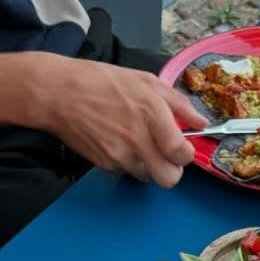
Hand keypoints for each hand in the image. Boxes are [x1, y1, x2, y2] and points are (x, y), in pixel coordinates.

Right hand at [38, 57, 204, 185]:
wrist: (59, 93)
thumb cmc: (101, 81)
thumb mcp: (145, 81)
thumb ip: (178, 103)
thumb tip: (201, 122)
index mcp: (151, 113)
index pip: (181, 153)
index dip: (186, 155)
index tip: (182, 147)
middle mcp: (137, 139)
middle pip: (169, 179)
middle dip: (172, 170)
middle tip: (166, 155)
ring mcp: (119, 155)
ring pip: (148, 177)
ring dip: (149, 166)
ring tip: (138, 143)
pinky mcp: (105, 165)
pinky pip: (127, 172)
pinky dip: (129, 162)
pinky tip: (118, 142)